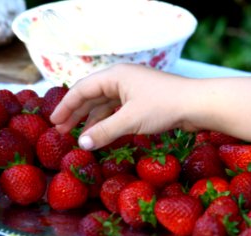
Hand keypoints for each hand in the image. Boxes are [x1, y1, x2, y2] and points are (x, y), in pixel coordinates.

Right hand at [50, 64, 198, 149]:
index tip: (53, 122)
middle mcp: (122, 80)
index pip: (82, 89)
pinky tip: (103, 135)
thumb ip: (104, 132)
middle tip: (62, 132)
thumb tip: (82, 145)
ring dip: (93, 121)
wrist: (197, 104)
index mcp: (115, 76)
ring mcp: (133, 91)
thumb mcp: (130, 120)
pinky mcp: (143, 102)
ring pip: (106, 105)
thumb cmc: (163, 106)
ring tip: (81, 138)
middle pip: (93, 97)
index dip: (66, 106)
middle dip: (78, 114)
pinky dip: (110, 123)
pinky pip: (119, 112)